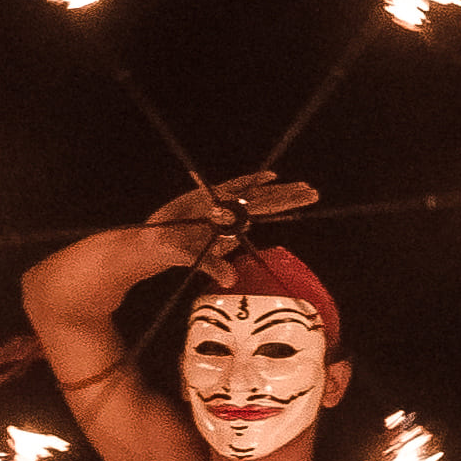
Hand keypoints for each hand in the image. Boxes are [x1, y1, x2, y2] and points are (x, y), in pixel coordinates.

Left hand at [136, 170, 316, 273]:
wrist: (148, 241)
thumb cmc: (162, 245)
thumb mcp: (184, 254)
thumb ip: (210, 264)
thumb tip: (231, 280)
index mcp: (214, 209)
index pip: (251, 201)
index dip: (272, 196)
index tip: (291, 188)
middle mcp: (219, 203)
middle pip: (259, 197)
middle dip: (286, 194)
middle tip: (312, 191)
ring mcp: (219, 206)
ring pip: (255, 197)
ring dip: (280, 193)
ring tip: (305, 189)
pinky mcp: (218, 210)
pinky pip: (241, 199)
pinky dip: (255, 187)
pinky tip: (271, 179)